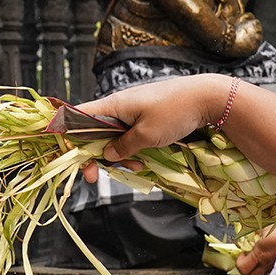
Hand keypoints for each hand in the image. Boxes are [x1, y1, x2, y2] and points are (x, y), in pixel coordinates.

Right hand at [79, 74, 228, 163]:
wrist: (206, 98)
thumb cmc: (174, 112)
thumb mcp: (146, 135)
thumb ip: (122, 147)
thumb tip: (106, 155)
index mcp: (114, 105)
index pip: (79, 116)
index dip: (69, 135)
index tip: (70, 157)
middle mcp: (120, 106)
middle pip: (95, 132)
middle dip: (95, 155)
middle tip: (94, 176)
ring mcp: (134, 112)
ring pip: (114, 137)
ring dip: (119, 155)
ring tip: (134, 167)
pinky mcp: (147, 117)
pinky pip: (131, 136)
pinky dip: (133, 150)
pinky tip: (143, 161)